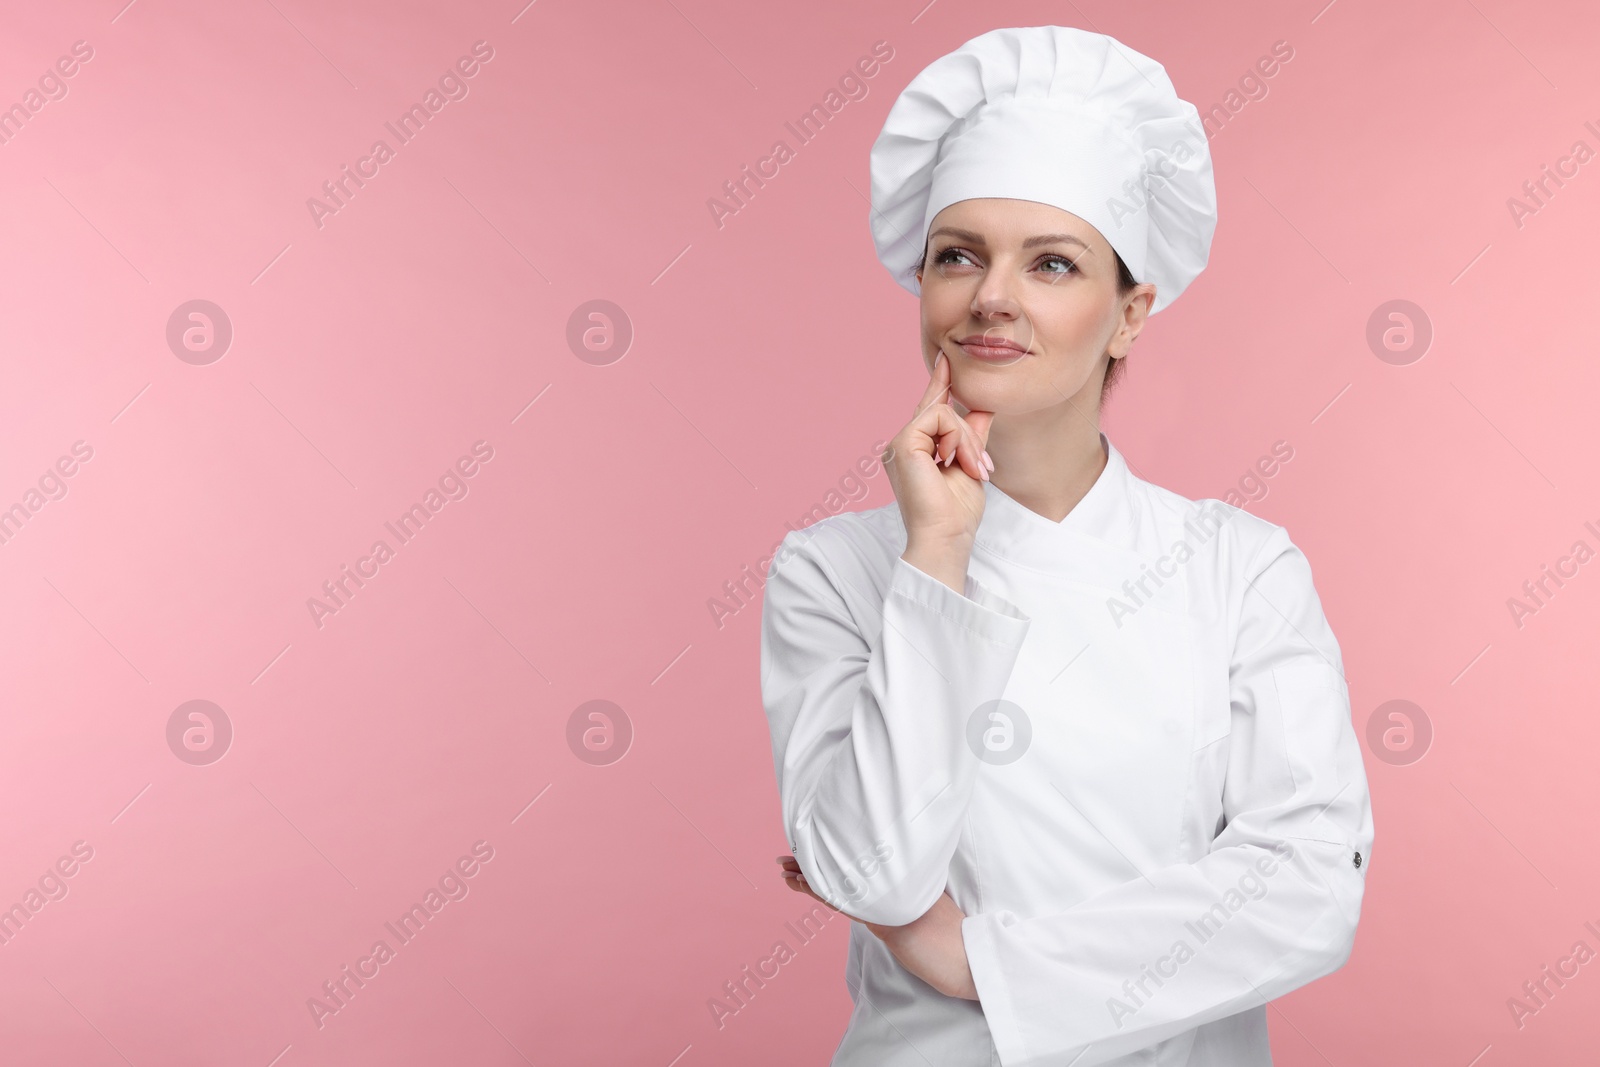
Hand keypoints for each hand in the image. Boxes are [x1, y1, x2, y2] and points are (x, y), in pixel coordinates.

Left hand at [776, 855, 978, 1000]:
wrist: (974, 960)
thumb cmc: (956, 945)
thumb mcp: (926, 920)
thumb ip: (906, 910)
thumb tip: (892, 914)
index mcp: (903, 885)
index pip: (861, 870)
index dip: (834, 861)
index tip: (809, 856)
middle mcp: (895, 887)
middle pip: (848, 871)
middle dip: (814, 864)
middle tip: (784, 858)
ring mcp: (891, 902)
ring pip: (842, 883)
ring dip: (809, 874)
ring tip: (784, 868)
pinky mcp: (888, 921)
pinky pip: (846, 901)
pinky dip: (820, 889)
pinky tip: (800, 883)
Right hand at [883, 351, 994, 549]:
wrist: (946, 537)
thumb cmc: (955, 514)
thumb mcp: (970, 466)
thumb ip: (973, 437)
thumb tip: (985, 408)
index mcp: (915, 451)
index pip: (929, 410)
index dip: (939, 383)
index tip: (946, 358)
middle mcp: (903, 445)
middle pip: (941, 410)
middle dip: (969, 434)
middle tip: (982, 468)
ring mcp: (900, 443)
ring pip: (943, 412)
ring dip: (967, 440)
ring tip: (973, 470)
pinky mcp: (903, 443)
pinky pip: (939, 417)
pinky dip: (957, 438)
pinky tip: (956, 462)